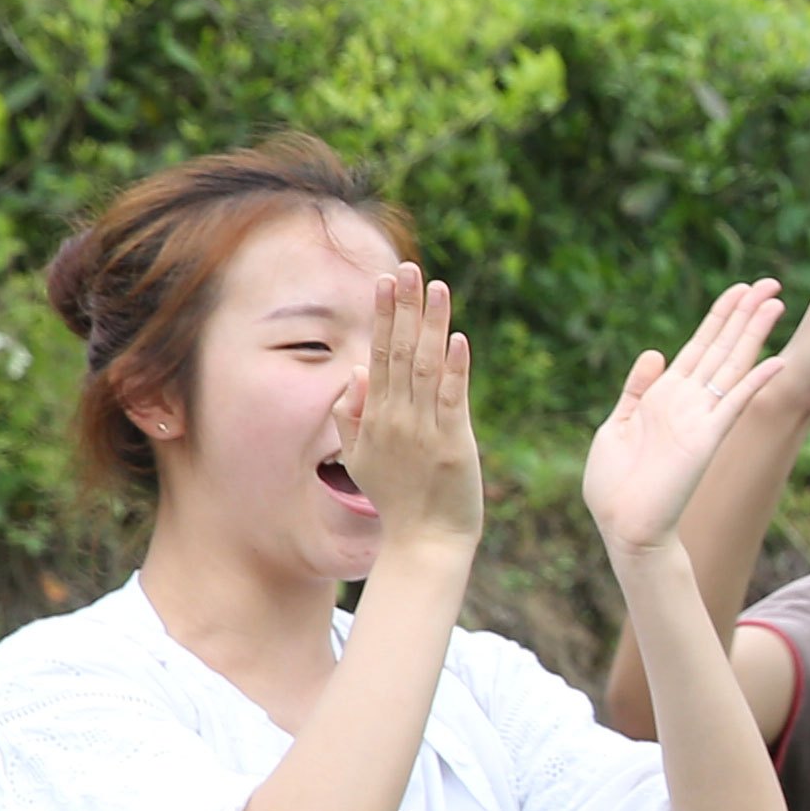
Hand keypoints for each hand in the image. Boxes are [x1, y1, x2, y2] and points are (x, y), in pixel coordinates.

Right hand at [337, 265, 485, 555]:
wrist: (424, 542)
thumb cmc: (397, 500)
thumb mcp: (360, 458)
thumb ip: (352, 416)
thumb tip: (355, 371)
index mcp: (375, 417)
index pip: (378, 355)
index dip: (384, 316)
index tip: (387, 280)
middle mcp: (396, 418)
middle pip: (398, 352)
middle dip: (403, 308)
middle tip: (408, 268)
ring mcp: (424, 429)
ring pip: (425, 367)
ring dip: (431, 325)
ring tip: (436, 287)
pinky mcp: (453, 444)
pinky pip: (452, 400)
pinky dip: (454, 369)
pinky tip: (457, 339)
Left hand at [581, 281, 790, 557]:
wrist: (623, 525)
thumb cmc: (614, 485)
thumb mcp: (617, 425)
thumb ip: (637, 389)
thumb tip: (656, 353)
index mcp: (664, 396)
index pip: (698, 347)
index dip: (718, 317)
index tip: (738, 290)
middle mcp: (688, 402)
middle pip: (722, 348)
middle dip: (744, 314)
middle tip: (770, 283)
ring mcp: (700, 418)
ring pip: (733, 365)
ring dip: (755, 334)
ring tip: (776, 303)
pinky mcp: (707, 438)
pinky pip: (734, 404)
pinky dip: (755, 382)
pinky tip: (775, 361)